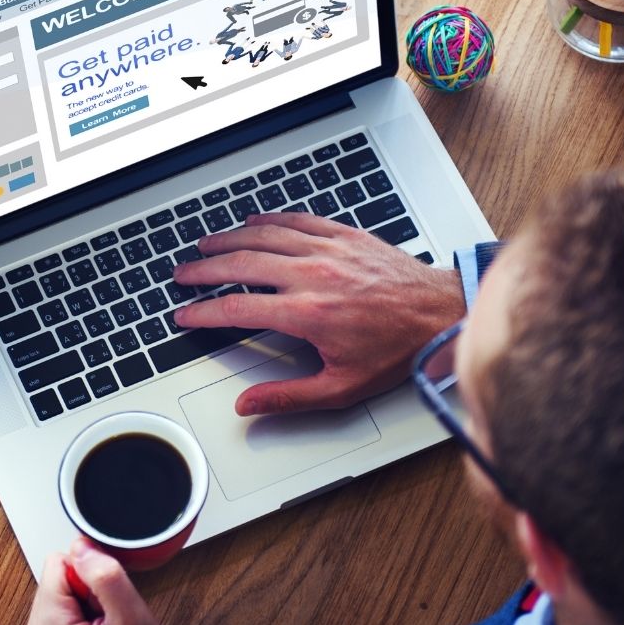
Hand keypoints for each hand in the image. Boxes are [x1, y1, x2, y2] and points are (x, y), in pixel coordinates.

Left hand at [20, 537, 180, 624]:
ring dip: (85, 609)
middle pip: (56, 582)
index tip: (106, 604)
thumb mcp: (133, 619)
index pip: (58, 564)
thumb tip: (81, 546)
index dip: (90, 577)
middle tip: (108, 623)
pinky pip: (59, 621)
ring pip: (59, 599)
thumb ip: (104, 575)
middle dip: (86, 594)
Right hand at [173, 212, 465, 415]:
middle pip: (241, 264)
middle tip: (183, 274)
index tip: (185, 315)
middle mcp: (312, 275)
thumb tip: (249, 405)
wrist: (440, 314)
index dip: (202, 312)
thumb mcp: (342, 387)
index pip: (236, 308)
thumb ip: (288, 397)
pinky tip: (252, 221)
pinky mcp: (344, 235)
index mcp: (307, 313)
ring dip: (228, 239)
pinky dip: (268, 219)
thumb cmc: (397, 350)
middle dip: (204, 269)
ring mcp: (327, 250)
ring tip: (205, 245)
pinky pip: (295, 220)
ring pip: (263, 236)